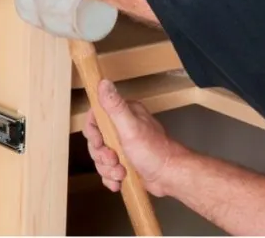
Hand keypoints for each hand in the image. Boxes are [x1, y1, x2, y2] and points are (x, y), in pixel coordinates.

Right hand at [83, 79, 188, 196]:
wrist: (170, 177)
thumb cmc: (154, 151)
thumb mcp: (130, 127)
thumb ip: (115, 106)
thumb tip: (103, 82)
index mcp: (125, 114)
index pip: (96, 118)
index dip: (93, 133)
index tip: (99, 143)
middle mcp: (123, 128)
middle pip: (96, 141)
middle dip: (102, 155)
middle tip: (114, 160)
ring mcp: (124, 146)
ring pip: (101, 158)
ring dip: (107, 169)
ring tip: (121, 173)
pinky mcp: (125, 162)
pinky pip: (107, 170)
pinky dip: (111, 178)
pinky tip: (119, 182)